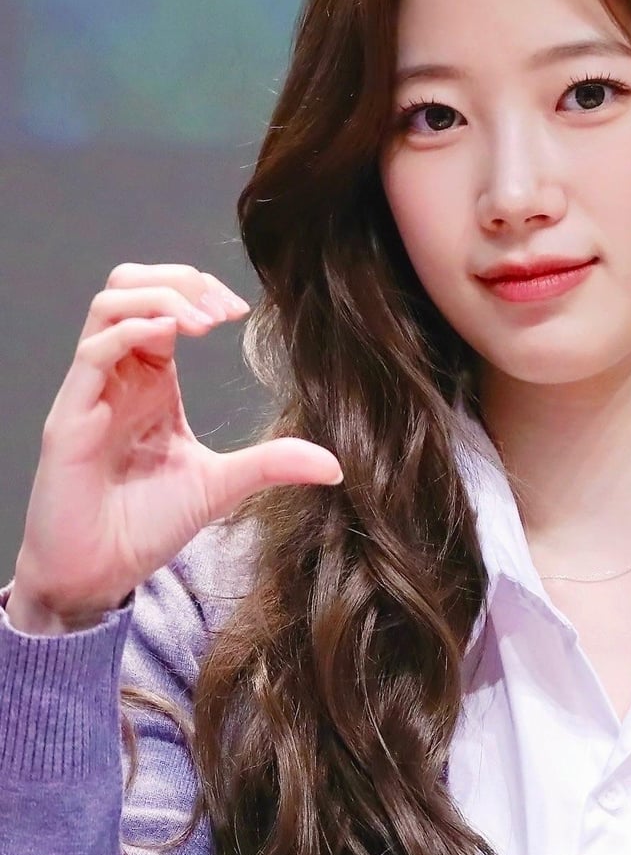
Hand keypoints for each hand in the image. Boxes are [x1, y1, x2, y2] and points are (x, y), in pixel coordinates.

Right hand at [7, 262, 342, 634]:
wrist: (98, 574)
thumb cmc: (144, 525)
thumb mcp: (220, 485)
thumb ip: (271, 464)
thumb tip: (335, 466)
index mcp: (149, 379)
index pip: (164, 301)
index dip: (200, 290)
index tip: (241, 312)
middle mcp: (118, 375)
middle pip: (129, 285)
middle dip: (179, 280)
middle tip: (222, 310)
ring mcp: (91, 392)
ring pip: (108, 306)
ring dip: (159, 298)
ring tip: (201, 322)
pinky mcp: (70, 418)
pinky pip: (92, 354)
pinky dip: (130, 332)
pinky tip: (168, 340)